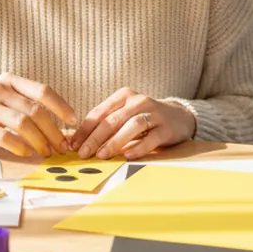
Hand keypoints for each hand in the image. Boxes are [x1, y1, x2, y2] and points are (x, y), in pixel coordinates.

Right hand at [0, 73, 77, 157]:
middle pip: (35, 110)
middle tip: (61, 145)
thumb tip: (57, 125)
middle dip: (53, 130)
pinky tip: (26, 153)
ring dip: (39, 140)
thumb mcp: (3, 94)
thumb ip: (25, 103)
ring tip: (47, 151)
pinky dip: (19, 146)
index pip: (42, 91)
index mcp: (10, 81)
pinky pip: (4, 136)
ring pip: (22, 123)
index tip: (74, 121)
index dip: (61, 106)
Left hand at [69, 87, 197, 160]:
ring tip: (102, 155)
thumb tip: (78, 142)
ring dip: (115, 141)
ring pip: (132, 125)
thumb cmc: (144, 117)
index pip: (100, 112)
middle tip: (84, 153)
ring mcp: (154, 113)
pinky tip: (127, 155)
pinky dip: (138, 146)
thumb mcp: (124, 114)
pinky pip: (151, 138)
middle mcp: (139, 101)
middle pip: (113, 119)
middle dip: (96, 138)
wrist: (178, 117)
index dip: (85, 129)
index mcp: (124, 96)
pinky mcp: (166, 128)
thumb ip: (105, 124)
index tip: (74, 144)